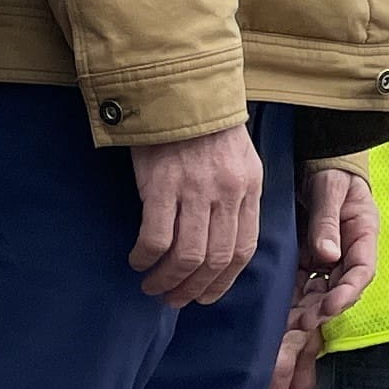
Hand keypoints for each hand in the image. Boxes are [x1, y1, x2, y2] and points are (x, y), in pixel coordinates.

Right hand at [127, 123, 268, 307]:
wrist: (179, 89)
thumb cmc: (206, 128)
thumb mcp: (240, 161)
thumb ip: (237, 199)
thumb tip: (223, 244)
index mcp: (250, 188)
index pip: (244, 250)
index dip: (223, 281)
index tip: (205, 296)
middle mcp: (227, 192)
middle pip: (216, 260)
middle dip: (194, 289)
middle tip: (174, 299)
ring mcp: (196, 189)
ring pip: (187, 256)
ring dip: (167, 280)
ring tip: (152, 286)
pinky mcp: (162, 184)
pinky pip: (156, 238)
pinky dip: (146, 257)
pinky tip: (138, 260)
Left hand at [252, 169, 379, 388]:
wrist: (328, 175)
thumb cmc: (335, 180)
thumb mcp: (334, 192)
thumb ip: (328, 221)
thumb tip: (323, 256)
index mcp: (355, 254)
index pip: (354, 277)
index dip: (344, 293)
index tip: (330, 305)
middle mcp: (335, 284)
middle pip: (318, 332)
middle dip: (296, 379)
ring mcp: (314, 294)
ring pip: (300, 345)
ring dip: (287, 386)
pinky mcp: (297, 295)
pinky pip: (288, 334)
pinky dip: (284, 367)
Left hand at [297, 166, 379, 330]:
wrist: (319, 161)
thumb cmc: (331, 171)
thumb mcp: (330, 189)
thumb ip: (328, 221)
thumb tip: (328, 255)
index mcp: (363, 233)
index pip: (362, 270)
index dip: (347, 292)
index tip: (330, 306)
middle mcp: (349, 250)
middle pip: (341, 288)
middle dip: (323, 308)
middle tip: (301, 323)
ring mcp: (330, 257)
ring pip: (322, 291)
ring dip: (308, 308)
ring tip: (287, 324)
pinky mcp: (311, 258)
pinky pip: (305, 283)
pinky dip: (295, 298)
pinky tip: (280, 309)